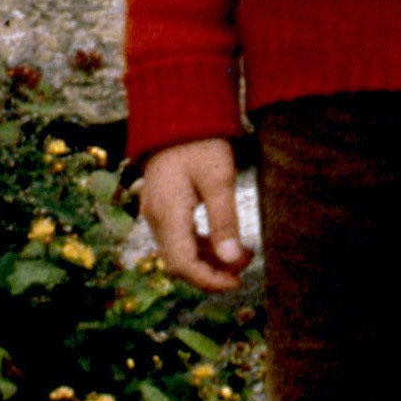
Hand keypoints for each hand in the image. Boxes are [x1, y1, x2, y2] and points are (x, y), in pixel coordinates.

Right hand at [135, 138, 251, 294]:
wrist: (177, 117)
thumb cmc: (200, 143)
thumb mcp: (219, 179)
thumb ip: (225, 220)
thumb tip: (232, 260)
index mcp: (167, 213)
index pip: (182, 264)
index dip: (208, 280)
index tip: (237, 283)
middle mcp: (156, 219)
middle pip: (179, 263)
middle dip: (211, 273)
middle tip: (244, 270)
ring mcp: (157, 214)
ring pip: (179, 252)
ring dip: (208, 261)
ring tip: (242, 256)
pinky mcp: (164, 208)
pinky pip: (179, 238)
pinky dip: (202, 247)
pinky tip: (226, 244)